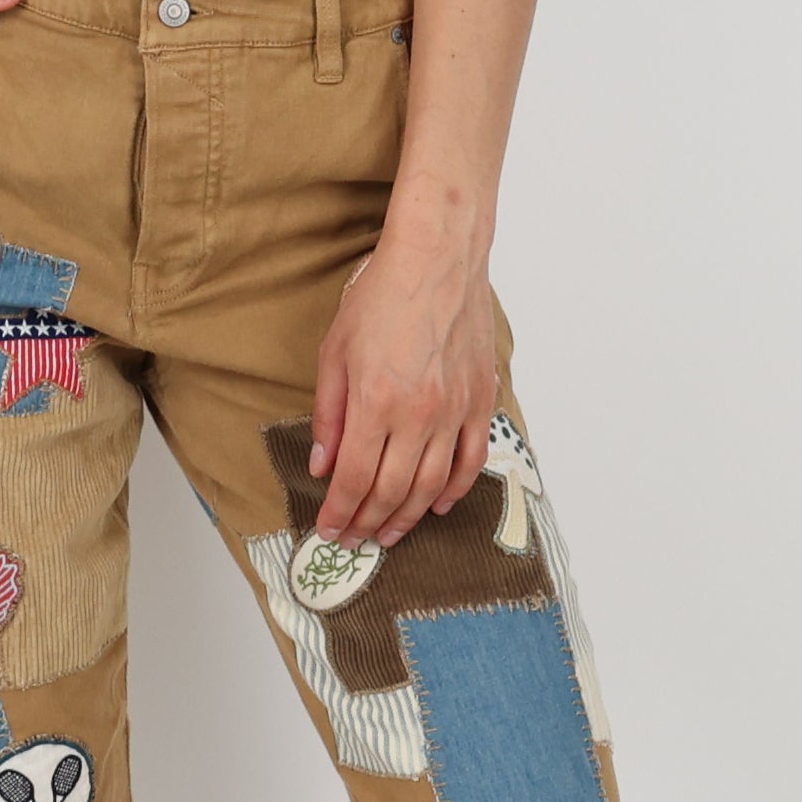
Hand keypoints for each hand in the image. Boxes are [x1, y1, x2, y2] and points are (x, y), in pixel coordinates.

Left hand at [307, 238, 499, 547]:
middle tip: (354, 540)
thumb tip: (323, 465)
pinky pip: (469, 461)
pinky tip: (435, 505)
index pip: (354, 479)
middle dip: (368, 523)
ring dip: (406, 517)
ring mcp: (453, 411)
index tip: (329, 531)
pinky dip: (453, 490)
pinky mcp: (479, 402)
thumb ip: (329, 414)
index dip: (340, 513)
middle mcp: (417, 415)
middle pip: (391, 490)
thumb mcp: (335, 352)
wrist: (438, 260)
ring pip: (430, 485)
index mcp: (375, 403)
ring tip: (388, 533)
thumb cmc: (381, 297)